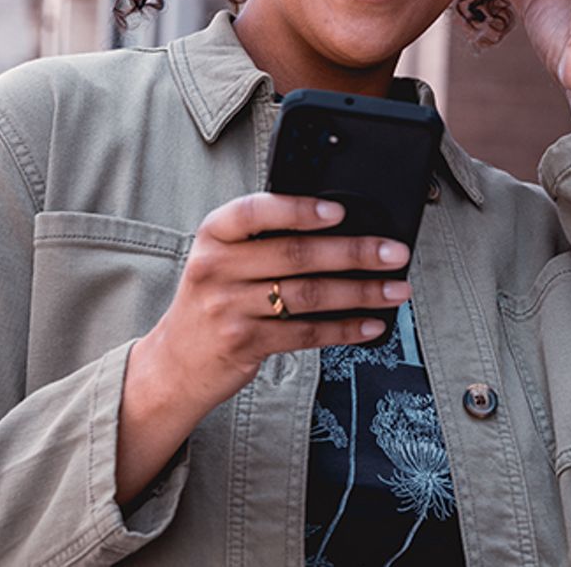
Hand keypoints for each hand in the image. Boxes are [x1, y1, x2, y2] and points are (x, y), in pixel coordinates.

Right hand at [141, 193, 409, 416]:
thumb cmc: (212, 300)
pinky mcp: (243, 343)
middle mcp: (216, 267)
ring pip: (306, 295)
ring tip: (395, 289)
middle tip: (393, 253)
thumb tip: (337, 230)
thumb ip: (262, 240)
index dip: (299, 209)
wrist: (175, 361)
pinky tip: (370, 324)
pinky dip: (344, 329)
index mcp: (213, 234)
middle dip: (354, 252)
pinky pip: (304, 333)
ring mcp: (227, 307)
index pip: (256, 210)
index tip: (340, 211)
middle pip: (295, 255)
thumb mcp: (222, 259)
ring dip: (360, 292)